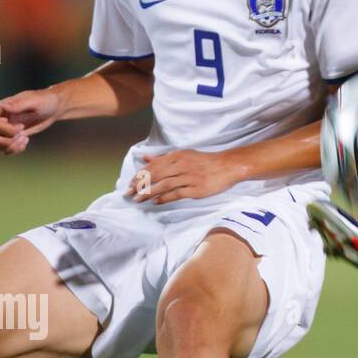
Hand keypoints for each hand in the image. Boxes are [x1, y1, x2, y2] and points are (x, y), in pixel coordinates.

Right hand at [0, 88, 64, 154]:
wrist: (54, 106)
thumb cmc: (45, 101)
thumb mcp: (35, 101)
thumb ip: (18, 104)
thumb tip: (1, 106)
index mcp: (3, 110)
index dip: (8, 130)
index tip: (22, 126)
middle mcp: (1, 120)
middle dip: (5, 142)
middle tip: (22, 136)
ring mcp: (5, 129)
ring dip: (9, 147)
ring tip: (24, 139)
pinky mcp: (12, 136)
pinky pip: (4, 149)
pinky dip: (14, 149)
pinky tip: (26, 141)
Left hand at [129, 149, 245, 204]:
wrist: (228, 166)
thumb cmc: (205, 161)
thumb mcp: (184, 155)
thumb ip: (163, 158)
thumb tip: (145, 158)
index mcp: (178, 155)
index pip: (153, 166)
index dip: (139, 176)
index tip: (130, 184)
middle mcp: (182, 165)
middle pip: (156, 175)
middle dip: (140, 185)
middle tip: (129, 193)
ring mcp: (190, 177)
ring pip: (164, 185)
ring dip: (148, 193)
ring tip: (138, 200)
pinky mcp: (196, 189)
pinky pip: (177, 194)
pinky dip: (164, 198)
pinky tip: (155, 202)